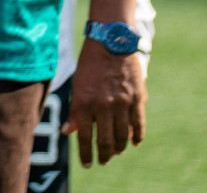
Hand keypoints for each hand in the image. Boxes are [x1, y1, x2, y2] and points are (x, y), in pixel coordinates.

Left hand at [65, 38, 145, 166]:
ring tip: (116, 152)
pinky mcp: (137, 99)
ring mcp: (122, 103)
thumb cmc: (89, 65)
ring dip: (120, 148)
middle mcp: (103, 105)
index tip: (87, 163)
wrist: (111, 43)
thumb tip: (67, 132)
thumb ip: (74, 110)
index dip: (85, 153)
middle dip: (104, 155)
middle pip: (106, 141)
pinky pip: (138, 124)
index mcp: (84, 102)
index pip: (84, 136)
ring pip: (123, 136)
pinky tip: (134, 143)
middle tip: (103, 161)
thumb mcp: (76, 85)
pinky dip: (137, 136)